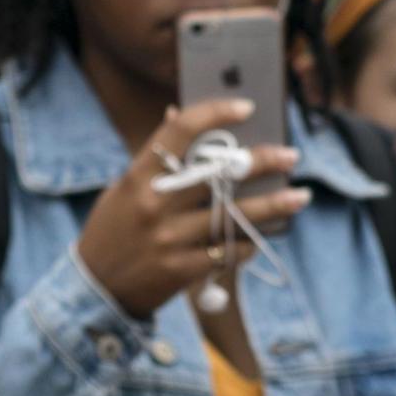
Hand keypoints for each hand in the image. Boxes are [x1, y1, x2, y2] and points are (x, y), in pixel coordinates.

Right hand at [74, 99, 308, 318]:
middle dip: (262, 161)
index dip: (215, 113)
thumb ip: (155, 159)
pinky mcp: (182, 269)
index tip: (246, 107)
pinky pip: (229, 251)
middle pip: (219, 174)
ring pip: (235, 216)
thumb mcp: (126, 189)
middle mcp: (155, 205)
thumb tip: (177, 112)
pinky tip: (261, 235)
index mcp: (139, 177)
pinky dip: (249, 241)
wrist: (95, 289)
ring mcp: (170, 239)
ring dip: (275, 205)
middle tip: (290, 155)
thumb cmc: (115, 229)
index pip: (179, 132)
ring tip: (300, 195)